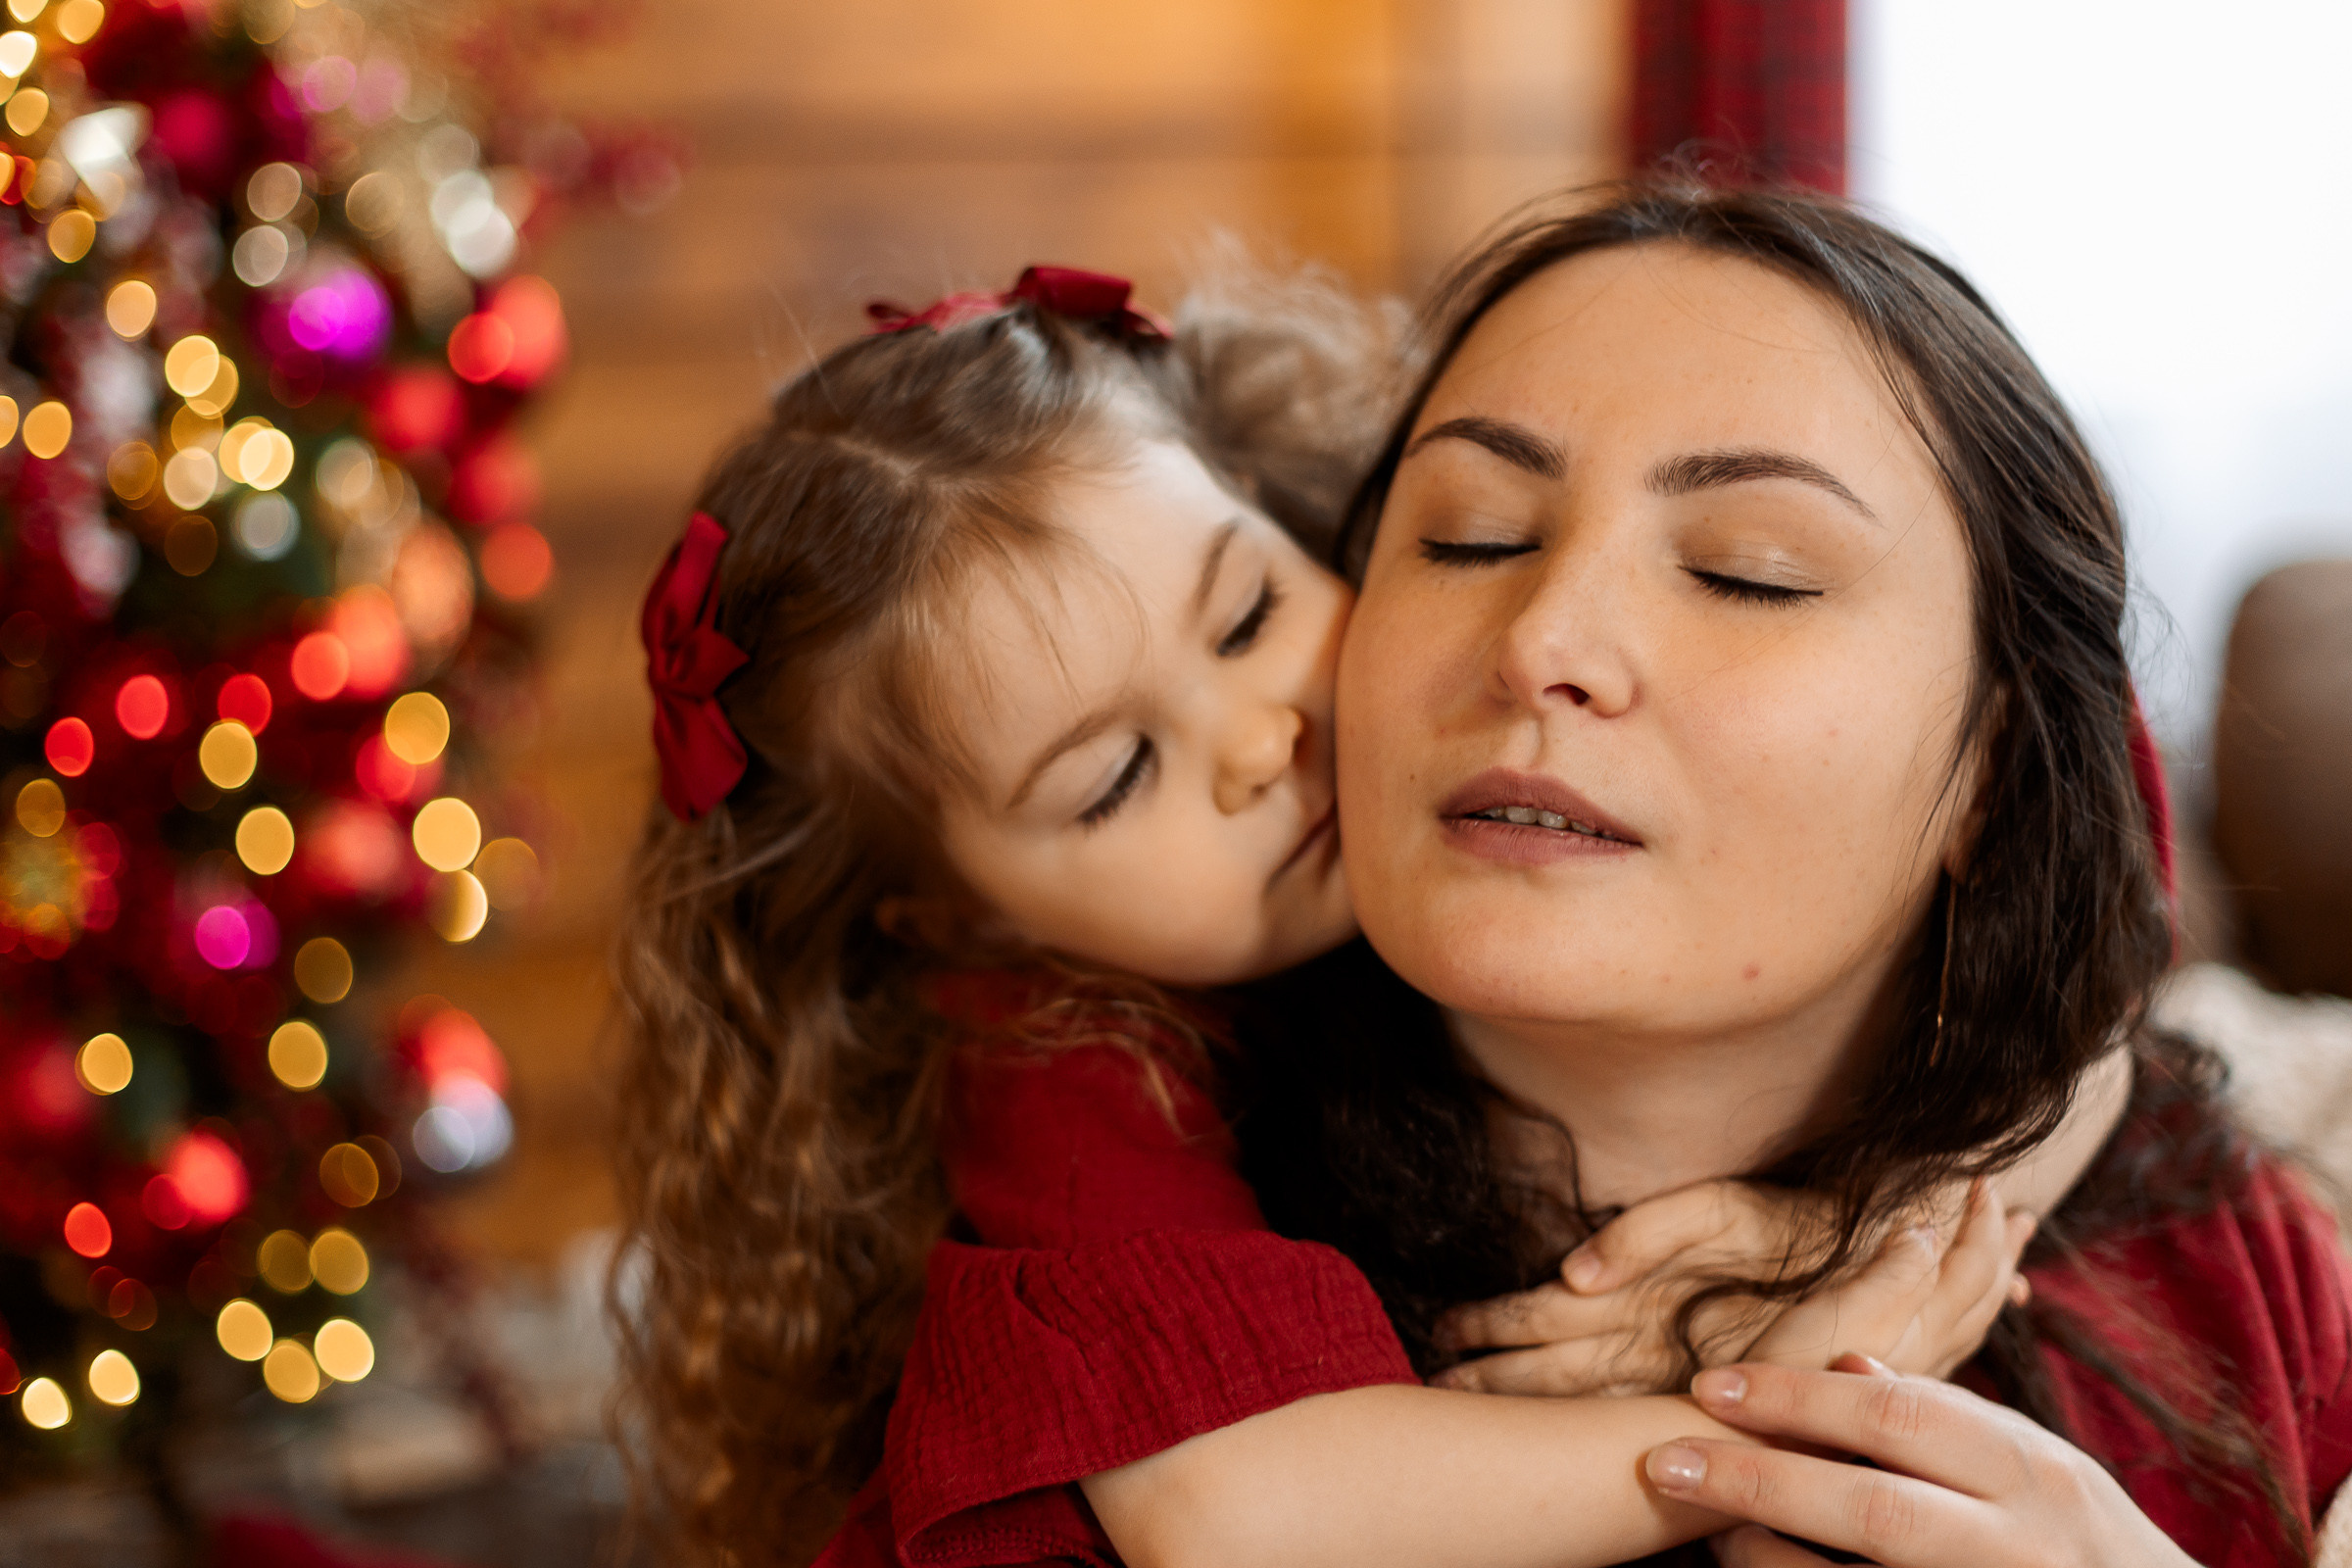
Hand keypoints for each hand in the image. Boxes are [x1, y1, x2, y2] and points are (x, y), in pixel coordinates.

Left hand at [1434, 1179, 1835, 1393]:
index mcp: (1651, 1313)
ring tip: (1447, 1389)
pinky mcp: (1683, 1365)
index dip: (1494, 1329)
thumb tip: (1573, 1271)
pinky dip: (1557, 1387)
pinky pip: (1608, 1384)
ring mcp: (1664, 1360)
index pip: (1549, 1322)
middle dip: (1487, 1377)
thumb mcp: (1718, 1213)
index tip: (1442, 1331)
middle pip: (1550, 1370)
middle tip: (1426, 1379)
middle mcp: (1649, 1345)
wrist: (1873, 1258)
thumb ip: (1645, 1234)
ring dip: (1510, 1386)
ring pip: (1570, 1384)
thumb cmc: (1789, 1227)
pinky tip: (1518, 1397)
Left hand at [1642, 1355, 2197, 1567]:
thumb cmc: (2075, 1539)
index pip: (1898, 1419)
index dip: (1796, 1400)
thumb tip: (1842, 1367)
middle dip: (1762, 1481)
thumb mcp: (2031, 1467)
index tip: (1710, 1385)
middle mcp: (2020, 1545)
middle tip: (1667, 1460)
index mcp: (2033, 1473)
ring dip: (1771, 1558)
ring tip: (1706, 1532)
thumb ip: (1943, 1419)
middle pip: (1874, 1509)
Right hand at [1748, 1178, 2031, 1380]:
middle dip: (2003, 1254)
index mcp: (1924, 1327)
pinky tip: (1951, 1325)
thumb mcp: (1839, 1311)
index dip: (1984, 1223)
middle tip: (2023, 1220)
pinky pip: (1948, 1345)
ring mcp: (1910, 1372)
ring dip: (1990, 1287)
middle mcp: (1929, 1351)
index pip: (1974, 1267)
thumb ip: (1891, 1274)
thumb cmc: (1791, 1371)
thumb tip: (1929, 1229)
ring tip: (2010, 1272)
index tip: (1985, 1180)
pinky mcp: (1885, 1385)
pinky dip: (1963, 1321)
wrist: (1758, 1440)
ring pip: (1968, 1323)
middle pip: (1983, 1297)